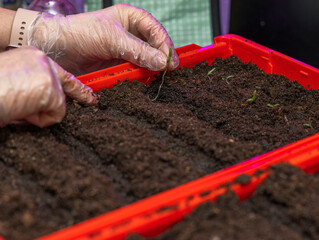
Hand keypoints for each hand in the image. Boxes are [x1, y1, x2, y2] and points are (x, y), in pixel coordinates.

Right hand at [0, 46, 97, 127]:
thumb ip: (36, 86)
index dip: (78, 88)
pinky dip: (39, 120)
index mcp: (33, 56)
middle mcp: (43, 60)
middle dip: (61, 102)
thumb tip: (53, 102)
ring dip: (38, 114)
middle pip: (65, 89)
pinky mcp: (51, 90)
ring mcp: (48, 74)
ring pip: (59, 106)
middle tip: (59, 104)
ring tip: (16, 107)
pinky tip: (20, 112)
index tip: (91, 98)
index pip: (63, 74)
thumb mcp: (17, 82)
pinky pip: (55, 115)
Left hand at [28, 4, 178, 74]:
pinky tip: (143, 81)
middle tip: (167, 71)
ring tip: (156, 77)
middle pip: (155, 47)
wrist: (57, 49)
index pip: (156, 31)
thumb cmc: (81, 33)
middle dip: (161, 58)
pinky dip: (139, 77)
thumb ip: (139, 51)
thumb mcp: (113, 39)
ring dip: (151, 69)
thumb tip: (162, 62)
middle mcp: (131, 34)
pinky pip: (135, 72)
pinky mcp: (118, 65)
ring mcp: (125, 50)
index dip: (166, 45)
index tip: (170, 61)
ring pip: (146, 61)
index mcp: (131, 18)